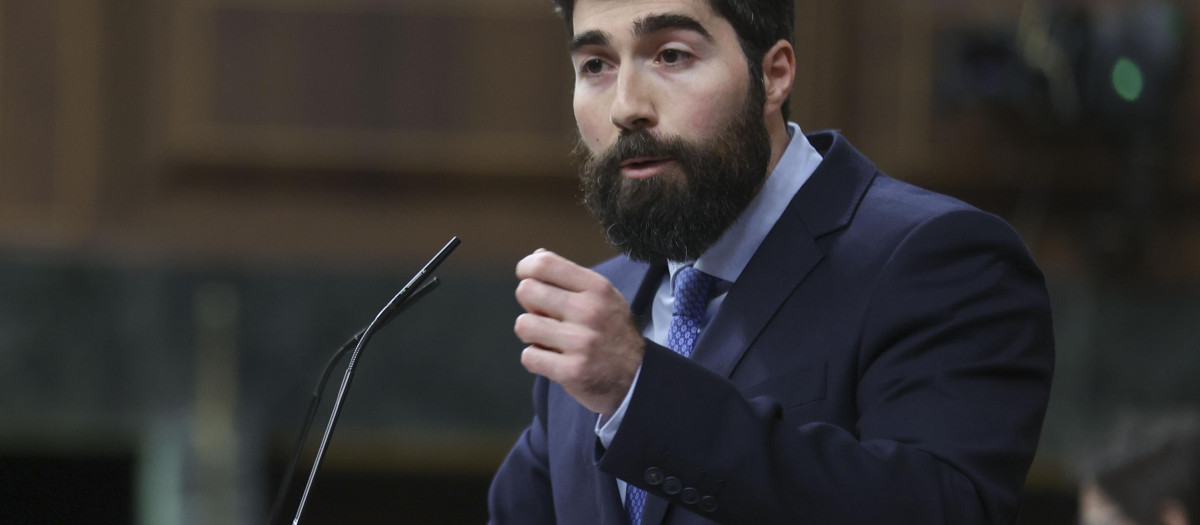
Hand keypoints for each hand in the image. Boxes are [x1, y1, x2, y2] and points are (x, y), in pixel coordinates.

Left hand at [514, 249, 643, 415]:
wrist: (637, 377)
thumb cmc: (613, 332)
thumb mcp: (604, 297)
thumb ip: (570, 277)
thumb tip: (535, 256)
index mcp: (597, 288)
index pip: (544, 264)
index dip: (526, 269)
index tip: (527, 278)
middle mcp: (589, 311)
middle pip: (527, 292)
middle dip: (529, 304)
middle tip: (545, 315)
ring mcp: (580, 342)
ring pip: (523, 325)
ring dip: (531, 334)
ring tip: (549, 339)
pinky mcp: (571, 371)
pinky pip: (529, 357)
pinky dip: (536, 359)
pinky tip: (553, 359)